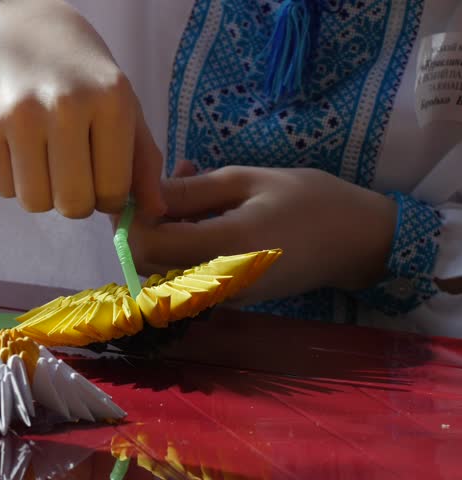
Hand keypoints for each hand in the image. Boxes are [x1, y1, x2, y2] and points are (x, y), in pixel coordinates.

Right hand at [0, 0, 164, 217]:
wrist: (11, 22)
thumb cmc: (75, 66)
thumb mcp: (120, 99)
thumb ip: (142, 158)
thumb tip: (154, 211)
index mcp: (111, 100)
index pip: (113, 191)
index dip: (109, 197)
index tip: (100, 178)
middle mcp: (66, 106)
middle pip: (73, 204)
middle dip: (75, 200)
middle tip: (72, 173)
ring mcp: (20, 116)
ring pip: (35, 202)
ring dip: (42, 193)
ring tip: (45, 158)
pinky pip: (4, 189)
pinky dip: (13, 180)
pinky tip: (19, 148)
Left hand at [128, 166, 397, 303]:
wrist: (359, 242)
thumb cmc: (311, 201)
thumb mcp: (249, 181)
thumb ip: (191, 190)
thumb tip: (143, 191)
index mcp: (223, 249)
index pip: (145, 245)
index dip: (132, 217)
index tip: (143, 185)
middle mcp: (215, 282)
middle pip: (147, 262)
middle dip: (143, 222)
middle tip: (161, 180)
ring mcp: (220, 296)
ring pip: (163, 267)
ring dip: (163, 228)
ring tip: (189, 181)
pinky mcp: (227, 297)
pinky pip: (186, 271)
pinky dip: (182, 240)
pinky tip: (204, 205)